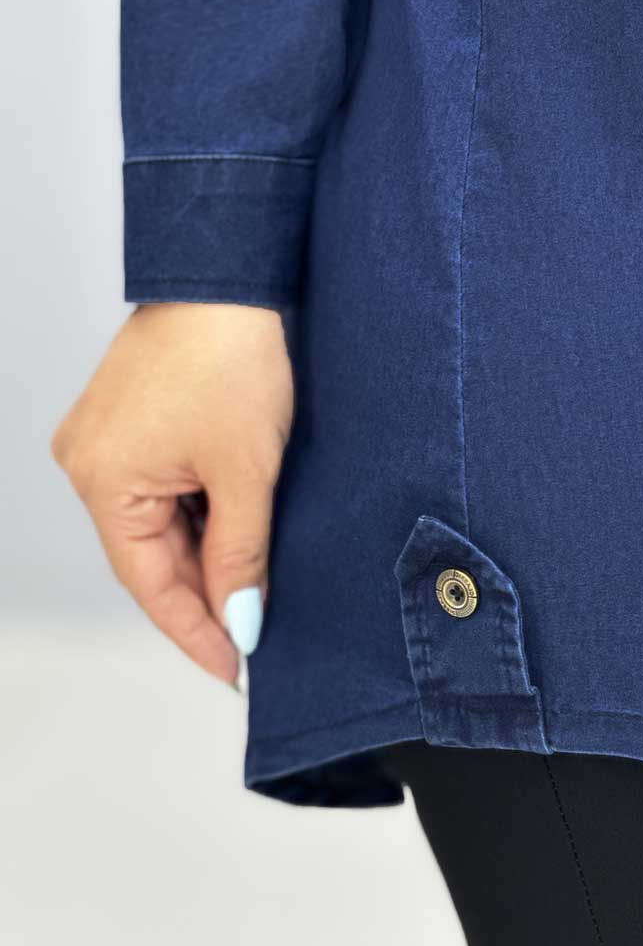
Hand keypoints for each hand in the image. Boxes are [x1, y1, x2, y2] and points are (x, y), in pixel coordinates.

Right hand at [50, 302, 294, 689]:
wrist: (227, 276)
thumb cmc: (232, 359)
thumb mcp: (245, 472)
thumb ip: (240, 555)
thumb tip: (240, 621)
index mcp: (103, 480)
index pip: (149, 584)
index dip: (194, 631)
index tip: (233, 668)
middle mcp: (89, 465)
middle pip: (150, 558)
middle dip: (203, 596)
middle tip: (251, 636)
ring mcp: (104, 443)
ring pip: (158, 528)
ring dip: (203, 557)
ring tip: (249, 591)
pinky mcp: (126, 426)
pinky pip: (159, 493)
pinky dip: (196, 518)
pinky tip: (230, 537)